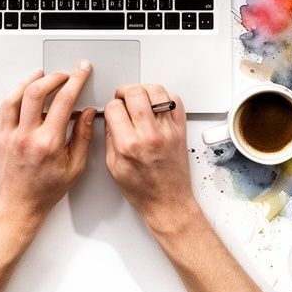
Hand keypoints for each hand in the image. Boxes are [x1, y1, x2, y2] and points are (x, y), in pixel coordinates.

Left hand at [0, 62, 95, 229]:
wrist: (19, 205)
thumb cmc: (45, 190)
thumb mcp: (75, 167)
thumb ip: (83, 136)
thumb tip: (88, 113)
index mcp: (48, 144)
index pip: (64, 101)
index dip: (75, 80)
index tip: (81, 71)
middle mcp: (26, 137)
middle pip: (37, 91)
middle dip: (54, 76)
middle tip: (65, 74)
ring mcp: (9, 135)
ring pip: (16, 95)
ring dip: (31, 80)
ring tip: (43, 74)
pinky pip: (5, 106)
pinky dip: (15, 93)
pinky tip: (24, 90)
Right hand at [104, 84, 198, 233]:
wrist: (168, 202)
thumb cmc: (143, 190)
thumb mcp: (113, 166)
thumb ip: (110, 138)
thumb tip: (110, 118)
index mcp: (129, 145)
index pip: (114, 108)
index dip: (110, 106)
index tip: (112, 111)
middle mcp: (150, 135)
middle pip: (135, 93)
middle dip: (125, 91)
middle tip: (123, 98)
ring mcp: (168, 131)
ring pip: (157, 91)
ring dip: (145, 90)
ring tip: (140, 97)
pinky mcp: (181, 130)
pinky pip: (175, 101)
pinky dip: (165, 98)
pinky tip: (157, 105)